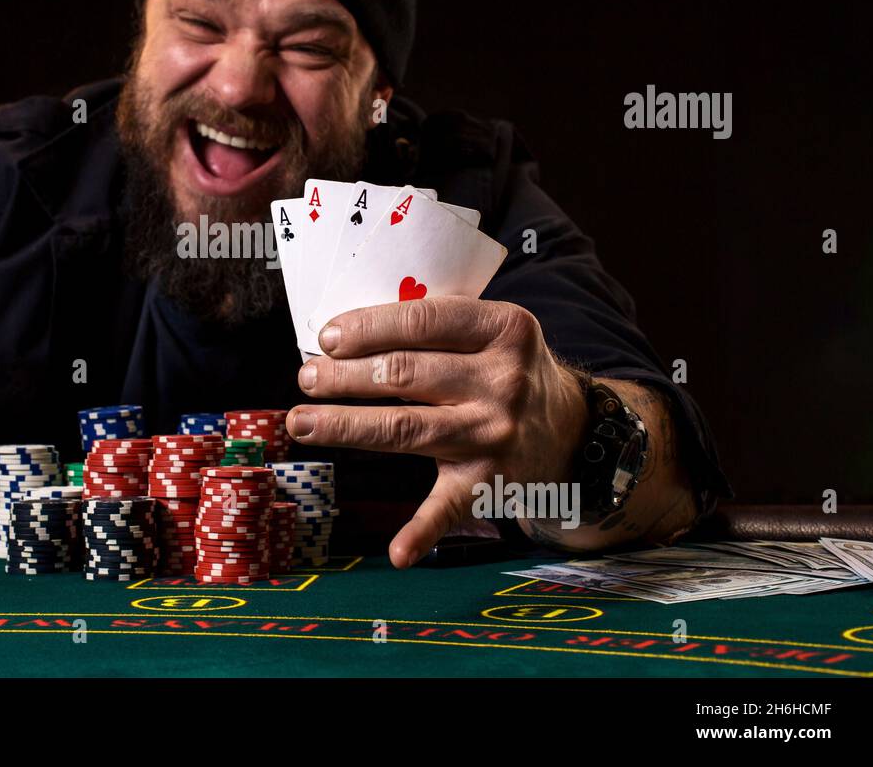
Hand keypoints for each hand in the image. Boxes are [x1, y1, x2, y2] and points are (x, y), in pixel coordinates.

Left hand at [287, 297, 587, 568]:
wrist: (571, 430)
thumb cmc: (505, 370)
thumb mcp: (489, 330)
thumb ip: (433, 326)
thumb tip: (343, 336)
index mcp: (503, 328)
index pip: (423, 320)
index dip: (368, 328)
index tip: (326, 338)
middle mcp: (503, 381)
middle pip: (403, 374)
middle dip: (343, 377)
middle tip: (306, 378)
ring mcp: (496, 434)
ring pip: (404, 428)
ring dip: (344, 426)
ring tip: (301, 422)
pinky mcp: (490, 483)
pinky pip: (449, 508)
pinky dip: (422, 532)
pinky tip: (397, 551)